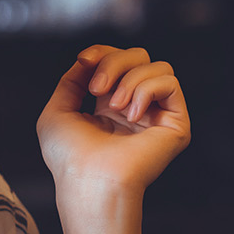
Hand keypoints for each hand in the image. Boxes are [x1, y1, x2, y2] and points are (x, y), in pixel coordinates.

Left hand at [36, 46, 189, 197]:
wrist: (89, 180)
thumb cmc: (70, 157)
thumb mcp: (57, 111)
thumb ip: (72, 81)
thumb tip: (89, 58)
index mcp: (111, 107)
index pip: (117, 60)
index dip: (102, 52)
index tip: (84, 59)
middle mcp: (137, 109)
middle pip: (139, 56)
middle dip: (114, 63)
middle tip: (97, 90)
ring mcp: (158, 116)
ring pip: (158, 66)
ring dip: (130, 79)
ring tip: (114, 108)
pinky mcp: (176, 125)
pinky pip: (170, 83)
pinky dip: (147, 91)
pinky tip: (132, 115)